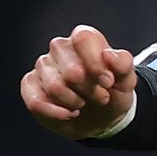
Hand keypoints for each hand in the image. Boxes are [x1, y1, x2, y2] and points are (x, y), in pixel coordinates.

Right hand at [21, 25, 138, 137]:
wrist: (102, 117)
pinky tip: (68, 113)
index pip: (83, 39)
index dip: (96, 64)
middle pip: (72, 71)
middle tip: (100, 97)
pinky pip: (36, 101)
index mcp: (84, 38)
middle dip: (90, 91)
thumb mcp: (126, 81)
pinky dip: (56, 113)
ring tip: (84, 103)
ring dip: (75, 103)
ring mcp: (43, 65)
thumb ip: (123, 65)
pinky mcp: (30, 84)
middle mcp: (60, 47)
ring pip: (55, 87)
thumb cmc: (113, 93)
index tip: (108, 83)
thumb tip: (108, 55)